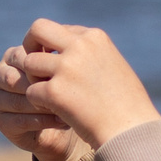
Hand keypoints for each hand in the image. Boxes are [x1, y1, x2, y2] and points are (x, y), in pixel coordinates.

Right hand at [0, 55, 83, 160]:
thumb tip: (60, 53)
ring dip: (43, 106)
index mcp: (12, 56)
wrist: (65, 120)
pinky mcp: (1, 123)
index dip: (45, 67)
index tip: (69, 74)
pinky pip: (20, 121)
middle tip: (65, 93)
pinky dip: (43, 121)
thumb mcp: (62, 69)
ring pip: (17, 102)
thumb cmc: (66, 87)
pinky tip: (61, 120)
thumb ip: (56, 58)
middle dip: (40, 88)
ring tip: (66, 108)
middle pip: (14, 80)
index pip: (23, 57)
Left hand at [2, 20, 160, 152]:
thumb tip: (63, 52)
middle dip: (30, 46)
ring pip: (29, 63)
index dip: (53, 48)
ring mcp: (66, 68)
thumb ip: (88, 54)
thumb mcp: (111, 66)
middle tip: (34, 67)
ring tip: (51, 96)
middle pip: (37, 30)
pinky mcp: (56, 92)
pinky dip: (38, 104)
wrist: (131, 130)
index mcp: (95, 37)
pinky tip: (54, 112)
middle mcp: (79, 46)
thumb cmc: (125, 104)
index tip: (59, 66)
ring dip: (34, 80)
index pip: (60, 30)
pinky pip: (31, 91)